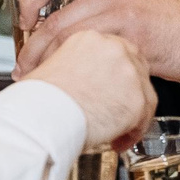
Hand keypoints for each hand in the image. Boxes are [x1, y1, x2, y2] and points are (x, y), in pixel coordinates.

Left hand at [14, 0, 179, 81]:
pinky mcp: (136, 42)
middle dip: (31, 49)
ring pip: (68, 42)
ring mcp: (124, 15)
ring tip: (42, 82)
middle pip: (54, 20)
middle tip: (24, 68)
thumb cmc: (176, 23)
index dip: (29, 0)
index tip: (22, 23)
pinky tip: (76, 89)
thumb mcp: (136, 0)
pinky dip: (79, 77)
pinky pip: (95, 60)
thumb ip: (102, 8)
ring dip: (49, 65)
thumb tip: (66, 31)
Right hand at [22, 30, 156, 153]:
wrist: (40, 116)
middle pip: (135, 68)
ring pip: (143, 94)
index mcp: (92, 39)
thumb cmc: (37, 98)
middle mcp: (115, 50)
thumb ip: (70, 68)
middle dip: (126, 92)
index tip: (107, 88)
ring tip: (114, 129)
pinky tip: (116, 140)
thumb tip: (74, 80)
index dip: (112, 75)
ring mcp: (129, 74)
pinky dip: (132, 132)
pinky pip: (143, 119)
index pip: (115, 53)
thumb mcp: (50, 67)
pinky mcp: (136, 100)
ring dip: (131, 114)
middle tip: (114, 109)